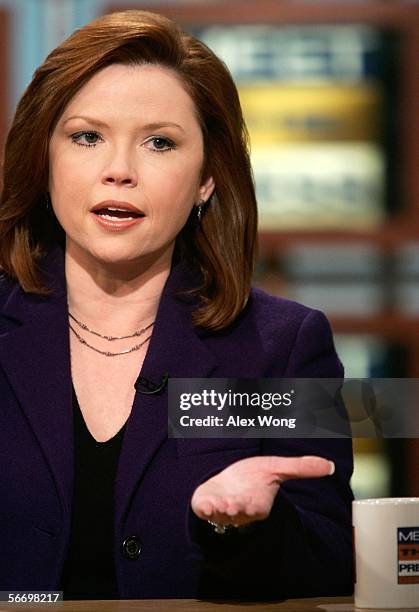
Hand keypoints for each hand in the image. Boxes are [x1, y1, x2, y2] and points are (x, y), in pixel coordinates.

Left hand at [191, 455, 334, 527]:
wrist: (227, 480)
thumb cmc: (251, 477)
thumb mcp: (275, 468)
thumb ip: (300, 468)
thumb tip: (329, 465)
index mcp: (258, 503)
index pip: (258, 508)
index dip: (255, 506)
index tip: (252, 502)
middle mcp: (240, 508)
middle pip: (239, 512)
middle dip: (236, 509)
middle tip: (232, 505)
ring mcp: (222, 508)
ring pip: (221, 514)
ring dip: (219, 509)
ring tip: (219, 504)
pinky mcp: (206, 505)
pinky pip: (204, 510)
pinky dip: (204, 508)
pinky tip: (205, 504)